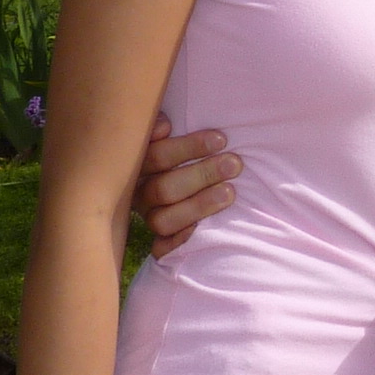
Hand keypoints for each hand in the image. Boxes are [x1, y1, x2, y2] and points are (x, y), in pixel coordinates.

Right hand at [135, 114, 241, 255]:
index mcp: (139, 163)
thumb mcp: (175, 133)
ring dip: (198, 205)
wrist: (186, 178)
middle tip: (234, 164)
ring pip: (163, 219)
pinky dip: (179, 241)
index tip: (221, 139)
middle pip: (163, 189)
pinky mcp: (159, 241)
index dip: (188, 147)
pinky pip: (162, 248)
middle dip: (202, 175)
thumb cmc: (187, 149)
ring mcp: (148, 217)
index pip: (157, 156)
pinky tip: (200, 231)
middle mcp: (139, 193)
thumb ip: (161, 125)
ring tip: (230, 192)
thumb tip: (163, 126)